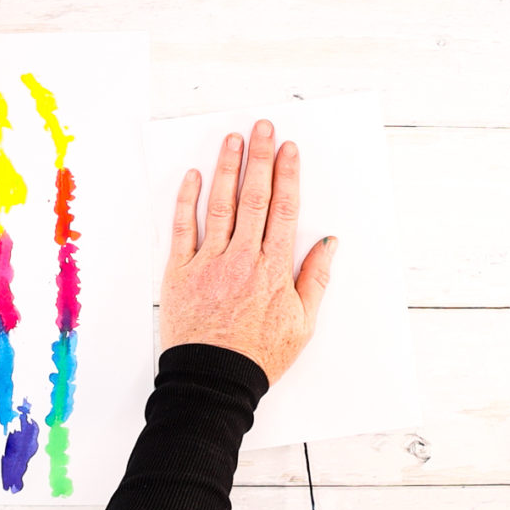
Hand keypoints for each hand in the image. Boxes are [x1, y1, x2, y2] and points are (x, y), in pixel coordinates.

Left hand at [160, 119, 335, 383]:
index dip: (287, 174)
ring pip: (220, 205)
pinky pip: (183, 228)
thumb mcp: (302, 324)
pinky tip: (193, 177)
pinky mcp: (180, 273)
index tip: (288, 149)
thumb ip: (316, 280)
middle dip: (260, 158)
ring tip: (232, 139)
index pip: (285, 210)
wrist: (213, 381)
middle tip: (262, 127)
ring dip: (227, 168)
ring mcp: (210, 263)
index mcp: (275, 270)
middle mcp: (243, 259)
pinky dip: (188, 200)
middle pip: (255, 198)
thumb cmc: (258, 357)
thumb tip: (328, 243)